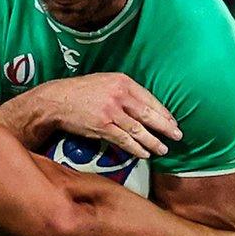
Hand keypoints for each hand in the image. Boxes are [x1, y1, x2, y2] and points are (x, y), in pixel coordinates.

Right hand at [38, 73, 181, 158]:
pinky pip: (124, 140)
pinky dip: (136, 148)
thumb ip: (125, 91)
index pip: (150, 99)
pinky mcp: (102, 126)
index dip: (163, 112)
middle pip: (148, 114)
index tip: (173, 121)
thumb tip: (145, 106)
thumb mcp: (106, 81)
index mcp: (123, 82)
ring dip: (153, 142)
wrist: (57, 100)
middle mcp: (119, 96)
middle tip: (177, 136)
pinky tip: (145, 153)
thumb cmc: (82, 91)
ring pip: (138, 130)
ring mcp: (111, 112)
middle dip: (165, 127)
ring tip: (163, 149)